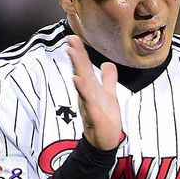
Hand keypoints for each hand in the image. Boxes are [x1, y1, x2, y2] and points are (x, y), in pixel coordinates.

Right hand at [66, 35, 121, 150]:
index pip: (85, 67)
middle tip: (70, 38)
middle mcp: (87, 94)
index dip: (81, 52)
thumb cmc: (106, 119)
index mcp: (92, 88)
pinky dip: (82, 89)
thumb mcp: (109, 95)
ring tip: (72, 52)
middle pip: (81, 70)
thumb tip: (108, 64)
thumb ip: (108, 80)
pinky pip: (87, 100)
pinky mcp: (93, 114)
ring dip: (77, 67)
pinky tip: (76, 78)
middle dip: (76, 54)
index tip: (74, 37)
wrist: (105, 141)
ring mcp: (89, 103)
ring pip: (82, 82)